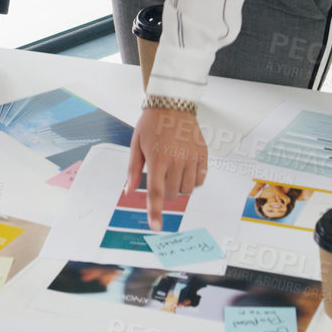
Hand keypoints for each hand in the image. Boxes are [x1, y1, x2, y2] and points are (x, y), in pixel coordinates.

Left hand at [127, 107, 207, 230]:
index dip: (155, 212)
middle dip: (165, 193)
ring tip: (173, 171)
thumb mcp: (136, 145)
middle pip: (173, 194)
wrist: (172, 104)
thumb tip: (129, 190)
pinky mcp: (203, 155)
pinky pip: (200, 179)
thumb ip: (133, 170)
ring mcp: (191, 158)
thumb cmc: (151, 123)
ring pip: (187, 190)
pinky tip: (186, 169)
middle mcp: (176, 160)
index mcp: (157, 159)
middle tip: (161, 177)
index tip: (156, 226)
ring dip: (179, 187)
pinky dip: (193, 180)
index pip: (156, 193)